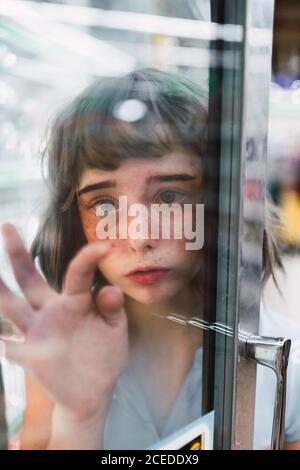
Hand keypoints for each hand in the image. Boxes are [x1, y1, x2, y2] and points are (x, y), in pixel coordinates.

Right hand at [0, 223, 128, 421]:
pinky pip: (7, 345)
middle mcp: (51, 311)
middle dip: (17, 253)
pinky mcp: (29, 355)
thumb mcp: (115, 330)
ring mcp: (37, 332)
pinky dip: (1, 339)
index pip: (78, 273)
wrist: (94, 392)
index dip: (89, 258)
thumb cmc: (105, 355)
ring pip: (11, 307)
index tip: (105, 245)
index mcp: (76, 301)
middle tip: (7, 226)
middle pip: (30, 279)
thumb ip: (112, 309)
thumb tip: (110, 289)